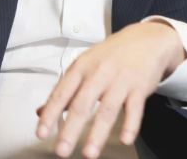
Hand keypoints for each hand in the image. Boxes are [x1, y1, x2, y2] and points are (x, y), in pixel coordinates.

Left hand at [36, 21, 185, 157]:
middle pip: (82, 103)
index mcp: (81, 67)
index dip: (50, 113)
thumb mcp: (84, 66)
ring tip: (88, 153)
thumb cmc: (111, 55)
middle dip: (71, 129)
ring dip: (97, 133)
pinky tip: (125, 139)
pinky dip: (130, 125)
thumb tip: (41, 112)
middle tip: (61, 150)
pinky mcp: (140, 86)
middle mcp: (99, 73)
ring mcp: (120, 79)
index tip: (41, 133)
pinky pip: (135, 108)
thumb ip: (64, 90)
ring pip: (107, 109)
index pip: (61, 93)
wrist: (145, 39)